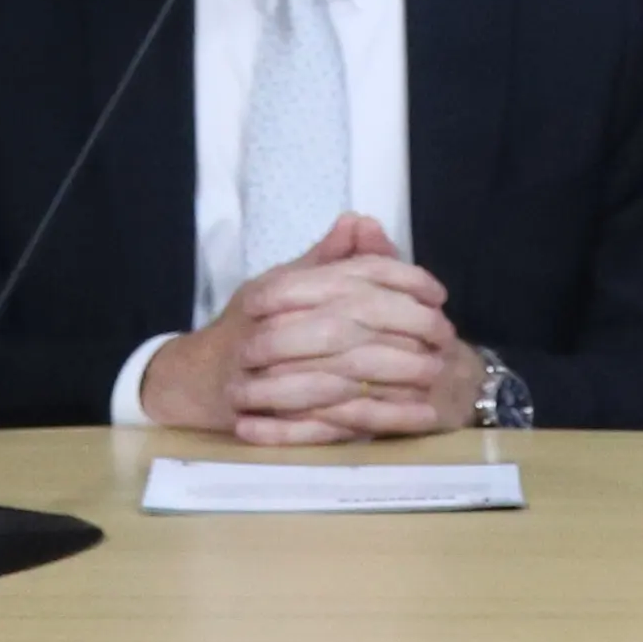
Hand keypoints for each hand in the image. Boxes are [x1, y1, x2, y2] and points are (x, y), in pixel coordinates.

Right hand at [136, 216, 482, 443]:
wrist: (196, 379)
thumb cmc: (252, 326)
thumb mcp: (286, 284)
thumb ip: (327, 261)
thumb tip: (360, 221)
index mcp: (274, 291)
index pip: (346, 278)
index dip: (400, 281)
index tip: (438, 292)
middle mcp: (265, 329)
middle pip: (346, 325)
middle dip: (403, 331)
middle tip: (446, 337)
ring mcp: (259, 376)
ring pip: (335, 375)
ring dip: (390, 378)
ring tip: (434, 376)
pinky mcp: (261, 417)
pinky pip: (322, 420)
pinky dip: (367, 419)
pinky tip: (406, 417)